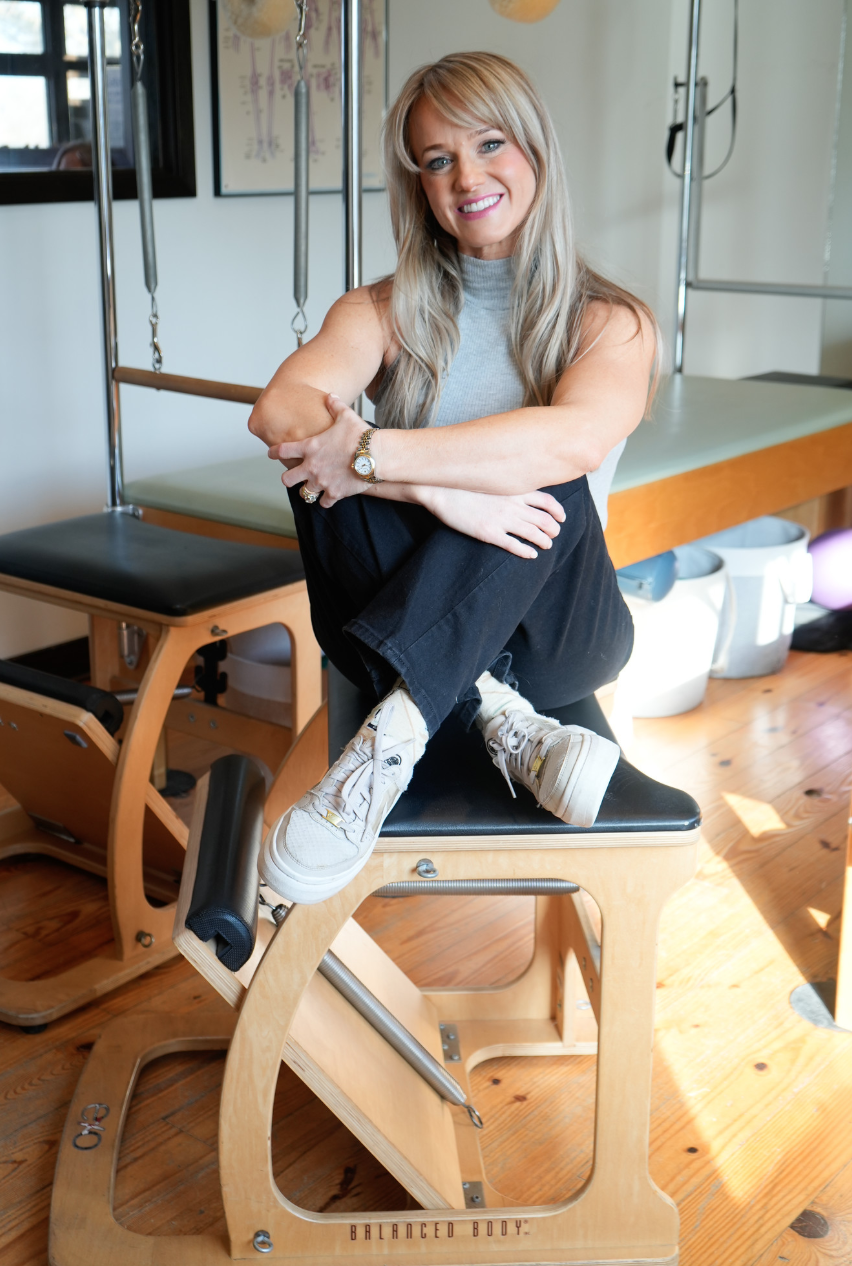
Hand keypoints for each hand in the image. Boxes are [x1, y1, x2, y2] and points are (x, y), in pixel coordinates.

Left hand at [270, 394, 365, 506]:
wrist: (376, 455)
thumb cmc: (360, 435)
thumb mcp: (346, 416)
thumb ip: (335, 406)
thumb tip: (331, 396)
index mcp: (310, 448)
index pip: (281, 451)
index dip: (273, 452)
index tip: (271, 454)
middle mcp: (311, 467)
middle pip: (287, 480)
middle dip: (289, 479)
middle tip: (294, 477)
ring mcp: (322, 482)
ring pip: (304, 494)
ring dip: (308, 490)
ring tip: (314, 487)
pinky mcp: (335, 493)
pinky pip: (323, 503)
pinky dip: (325, 501)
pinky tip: (329, 497)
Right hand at [423, 487, 564, 557]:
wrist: (442, 491)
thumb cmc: (464, 484)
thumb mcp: (492, 480)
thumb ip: (508, 486)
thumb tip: (520, 492)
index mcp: (514, 490)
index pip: (546, 501)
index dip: (557, 511)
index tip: (561, 518)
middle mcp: (512, 505)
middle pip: (544, 519)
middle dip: (553, 529)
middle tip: (554, 535)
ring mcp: (502, 520)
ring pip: (533, 533)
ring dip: (544, 541)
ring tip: (546, 545)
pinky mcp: (489, 533)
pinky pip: (514, 545)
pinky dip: (527, 551)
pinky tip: (531, 555)